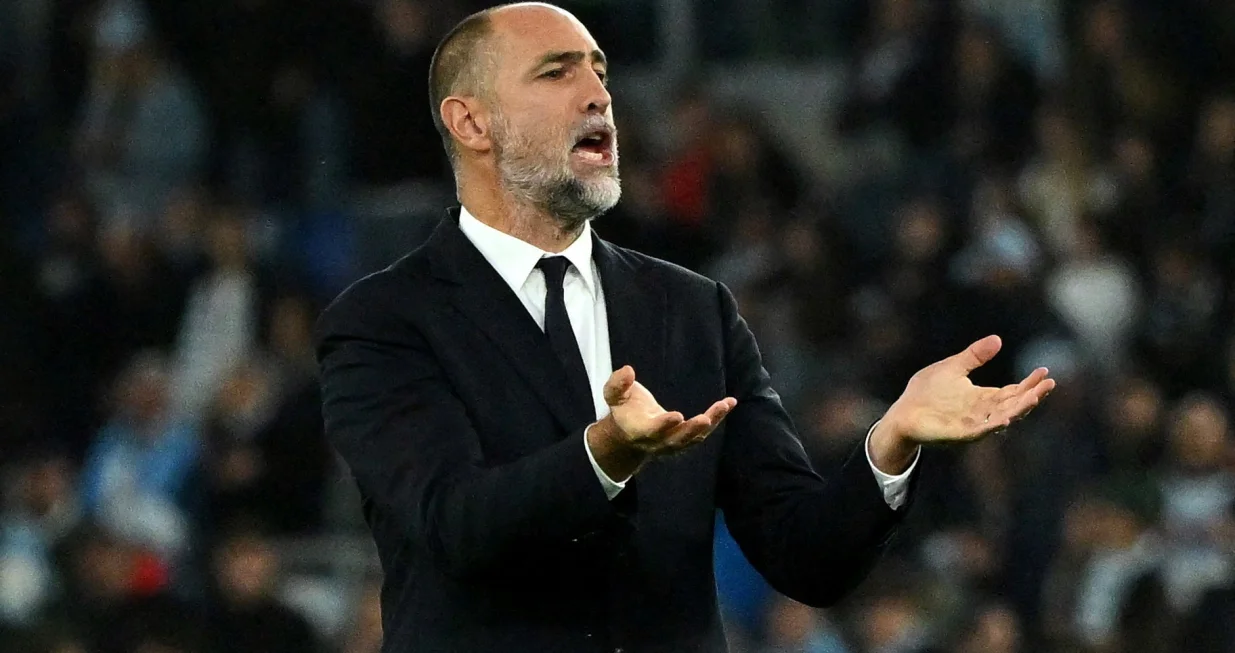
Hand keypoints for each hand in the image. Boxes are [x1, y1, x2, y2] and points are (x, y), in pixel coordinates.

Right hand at [587, 366, 736, 479]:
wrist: (629, 434)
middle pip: (676, 440)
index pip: (652, 430)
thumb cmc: (623, 408)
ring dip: (710, 423)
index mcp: (639, 430)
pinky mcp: (685, 439)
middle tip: (705, 420)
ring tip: (724, 405)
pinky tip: (729, 403)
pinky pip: (703, 432)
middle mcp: (658, 441)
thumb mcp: (613, 395)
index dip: (663, 425)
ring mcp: (673, 443)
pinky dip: (716, 419)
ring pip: (693, 437)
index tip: (677, 415)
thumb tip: (628, 371)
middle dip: (690, 430)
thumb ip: (618, 384)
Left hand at [871, 335, 1055, 470]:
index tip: (1045, 372)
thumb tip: (998, 339)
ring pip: (1002, 418)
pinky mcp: (957, 433)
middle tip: (1049, 383)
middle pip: (1013, 404)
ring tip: (1035, 397)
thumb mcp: (953, 367)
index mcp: (982, 398)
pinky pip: (979, 431)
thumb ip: (974, 356)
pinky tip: (1006, 419)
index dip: (1029, 384)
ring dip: (1019, 409)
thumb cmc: (925, 392)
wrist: (902, 414)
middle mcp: (982, 413)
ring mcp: (972, 424)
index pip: (1012, 391)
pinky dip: (993, 426)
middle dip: (1032, 395)